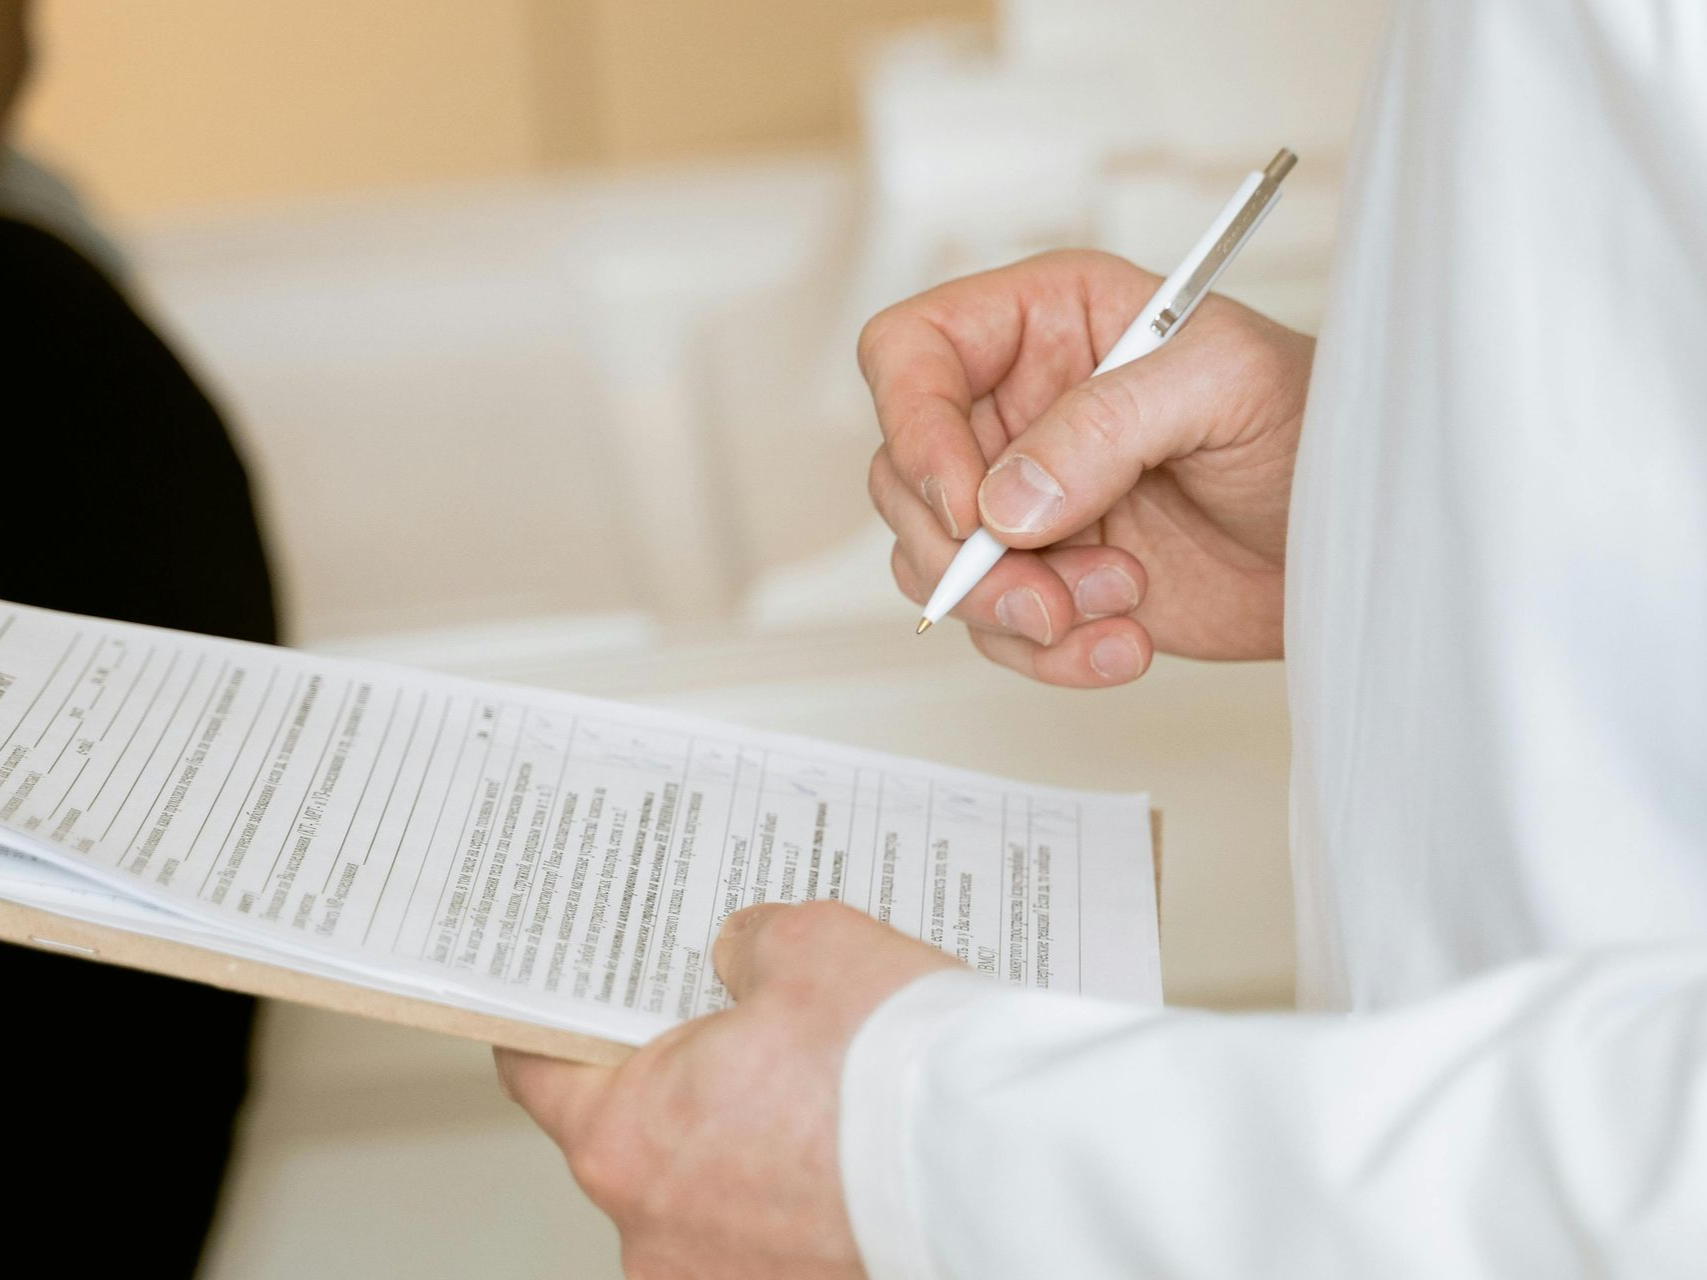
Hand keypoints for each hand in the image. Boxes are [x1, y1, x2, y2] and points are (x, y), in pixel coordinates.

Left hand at [496, 901, 958, 1279]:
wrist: (1004, 1173)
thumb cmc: (894, 1070)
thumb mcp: (809, 945)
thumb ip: (750, 946)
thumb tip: (742, 957)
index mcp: (628, 1137)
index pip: (541, 1071)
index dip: (553, 1022)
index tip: (556, 1001)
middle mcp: (658, 1234)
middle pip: (644, 1133)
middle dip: (692, 1077)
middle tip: (752, 1024)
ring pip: (716, 1189)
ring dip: (756, 1142)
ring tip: (831, 1087)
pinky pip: (776, 1231)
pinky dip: (805, 1191)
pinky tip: (859, 1142)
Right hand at [862, 250, 1313, 685]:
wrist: (1361, 535)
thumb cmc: (1313, 423)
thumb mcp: (1224, 384)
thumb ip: (1107, 425)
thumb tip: (1006, 501)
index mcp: (1047, 325)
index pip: (911, 354)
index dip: (913, 425)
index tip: (967, 503)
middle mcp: (1018, 410)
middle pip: (905, 477)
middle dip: (965, 554)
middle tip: (1045, 593)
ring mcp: (1027, 502)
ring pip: (936, 564)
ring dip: (1012, 609)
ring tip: (1119, 603)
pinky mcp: (1051, 580)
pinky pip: (996, 629)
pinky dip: (1050, 654)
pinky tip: (1126, 642)